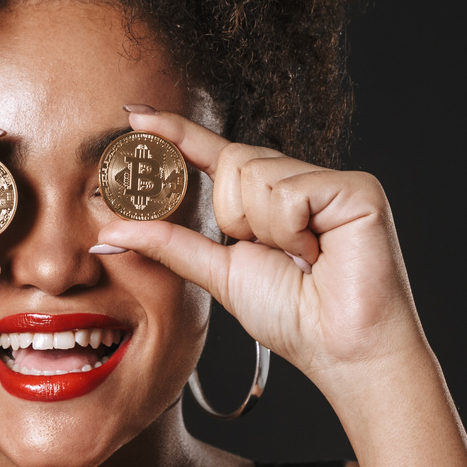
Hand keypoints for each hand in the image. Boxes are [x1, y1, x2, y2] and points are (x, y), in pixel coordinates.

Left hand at [95, 108, 421, 382]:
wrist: (344, 352)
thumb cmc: (296, 318)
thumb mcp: (220, 274)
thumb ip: (170, 245)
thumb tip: (109, 232)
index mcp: (271, 198)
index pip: (216, 154)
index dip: (177, 131)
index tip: (134, 114)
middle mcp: (302, 181)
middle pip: (233, 162)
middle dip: (235, 216)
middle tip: (272, 256)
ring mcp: (331, 181)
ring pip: (256, 174)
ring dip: (264, 228)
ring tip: (301, 260)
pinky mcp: (357, 187)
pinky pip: (287, 190)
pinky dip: (289, 230)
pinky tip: (316, 253)